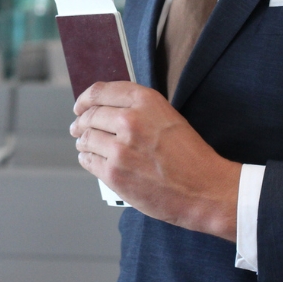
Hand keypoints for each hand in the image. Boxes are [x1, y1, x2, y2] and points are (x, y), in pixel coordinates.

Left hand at [71, 81, 240, 240]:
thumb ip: (137, 108)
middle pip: (90, 115)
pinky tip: (90, 158)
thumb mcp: (167, 116)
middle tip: (78, 127)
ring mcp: (119, 148)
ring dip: (83, 141)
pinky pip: (88, 160)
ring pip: (86, 138)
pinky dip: (86, 158)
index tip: (80, 105)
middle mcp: (130, 120)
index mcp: (145, 101)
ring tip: (84, 144)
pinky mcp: (114, 174)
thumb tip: (106, 108)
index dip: (85, 99)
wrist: (205, 190)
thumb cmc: (191, 156)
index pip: (100, 91)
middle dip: (81, 122)